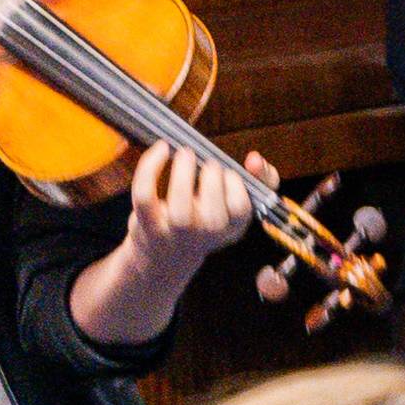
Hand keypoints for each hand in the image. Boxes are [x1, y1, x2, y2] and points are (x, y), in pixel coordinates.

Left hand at [122, 142, 263, 277]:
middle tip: (209, 163)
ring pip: (180, 212)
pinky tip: (161, 149)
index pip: (242, 212)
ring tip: (185, 153)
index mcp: (232, 228)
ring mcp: (175, 234)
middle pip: (213, 217)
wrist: (164, 256)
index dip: (237, 188)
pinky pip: (146, 198)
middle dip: (211, 182)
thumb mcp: (236, 203)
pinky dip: (150, 169)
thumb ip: (259, 178)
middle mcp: (205, 236)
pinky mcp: (148, 225)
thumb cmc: (206, 217)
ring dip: (183, 177)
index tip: (230, 171)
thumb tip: (254, 158)